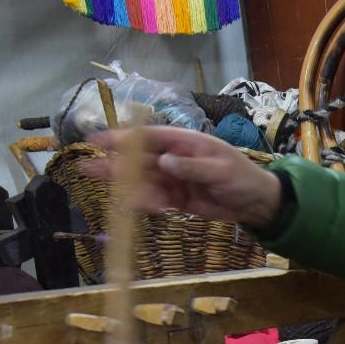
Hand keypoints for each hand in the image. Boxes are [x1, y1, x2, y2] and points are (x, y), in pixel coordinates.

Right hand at [84, 126, 285, 230]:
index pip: (148, 136)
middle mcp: (174, 157)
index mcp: (184, 142)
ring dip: (128, 188)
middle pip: (138, 159)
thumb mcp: (220, 170)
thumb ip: (192, 167)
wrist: (257, 204)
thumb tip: (164, 161)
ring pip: (143, 181)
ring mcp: (173, 178)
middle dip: (115, 164)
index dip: (123, 138)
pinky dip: (146, 203)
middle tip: (87, 168)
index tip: (99, 141)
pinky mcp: (176, 197)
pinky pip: (155, 198)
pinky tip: (141, 207)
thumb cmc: (243, 178)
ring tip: (113, 194)